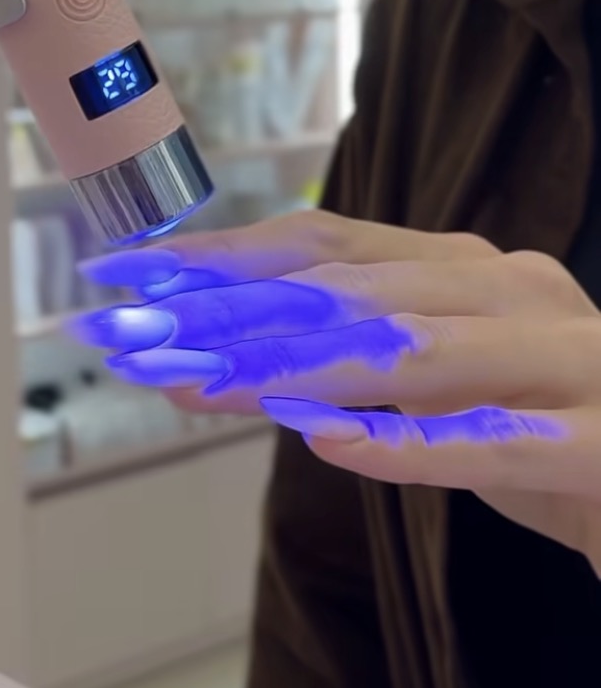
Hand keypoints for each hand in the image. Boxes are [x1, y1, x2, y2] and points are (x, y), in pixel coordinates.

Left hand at [74, 212, 600, 571]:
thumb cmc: (552, 433)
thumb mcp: (448, 386)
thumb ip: (361, 367)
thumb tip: (232, 368)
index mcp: (474, 269)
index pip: (326, 244)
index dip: (224, 256)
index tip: (131, 275)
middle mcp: (516, 293)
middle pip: (350, 290)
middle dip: (230, 312)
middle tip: (135, 335)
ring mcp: (567, 361)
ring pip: (413, 351)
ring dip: (293, 369)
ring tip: (201, 384)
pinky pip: (493, 441)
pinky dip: (406, 442)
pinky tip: (327, 442)